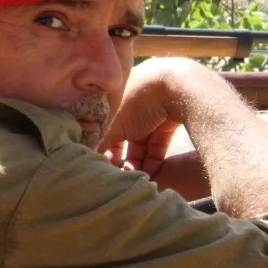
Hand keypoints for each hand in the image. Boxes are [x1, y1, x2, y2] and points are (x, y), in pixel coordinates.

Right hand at [104, 59, 201, 175]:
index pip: (103, 125)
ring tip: (132, 179)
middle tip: (117, 175)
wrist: (179, 87)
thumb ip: (99, 144)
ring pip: (141, 142)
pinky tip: (148, 175)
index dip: (100, 145)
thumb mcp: (113, 125)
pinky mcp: (170, 121)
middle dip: (120, 156)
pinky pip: (157, 144)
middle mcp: (133, 100)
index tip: (100, 164)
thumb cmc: (138, 101)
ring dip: (136, 161)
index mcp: (114, 96)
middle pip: (122, 134)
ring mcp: (153, 110)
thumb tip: (88, 159)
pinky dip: (152, 159)